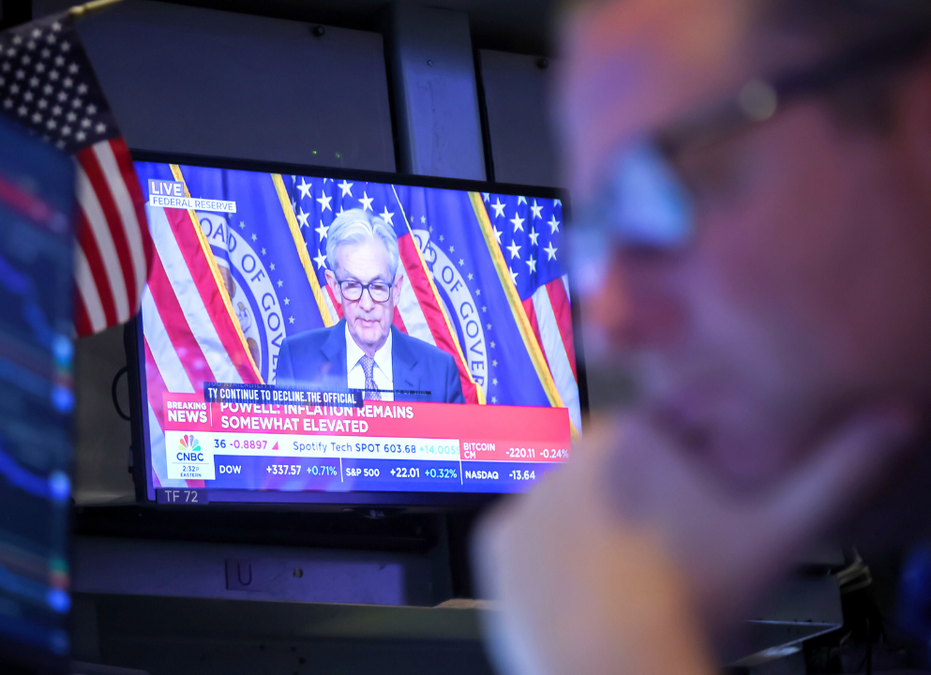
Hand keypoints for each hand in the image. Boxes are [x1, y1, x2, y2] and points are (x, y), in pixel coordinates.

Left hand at [472, 410, 914, 674]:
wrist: (616, 668)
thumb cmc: (696, 600)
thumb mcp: (778, 532)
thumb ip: (837, 471)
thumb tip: (898, 421)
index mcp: (627, 435)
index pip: (660, 448)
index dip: (685, 488)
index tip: (693, 530)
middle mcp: (562, 455)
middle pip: (611, 481)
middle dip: (636, 510)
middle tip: (662, 565)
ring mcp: (521, 497)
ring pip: (569, 513)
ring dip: (590, 538)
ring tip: (622, 584)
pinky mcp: (492, 540)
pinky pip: (525, 546)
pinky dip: (545, 566)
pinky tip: (579, 590)